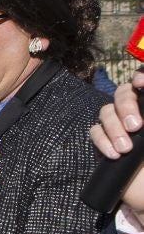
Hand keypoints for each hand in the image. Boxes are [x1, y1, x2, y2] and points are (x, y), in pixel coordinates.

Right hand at [91, 70, 143, 218]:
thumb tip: (142, 109)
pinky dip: (103, 141)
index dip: (140, 79)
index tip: (141, 82)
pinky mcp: (105, 143)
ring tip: (125, 148)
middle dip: (126, 106)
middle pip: (122, 94)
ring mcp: (119, 128)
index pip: (142, 87)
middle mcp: (137, 115)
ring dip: (114, 128)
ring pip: (106, 112)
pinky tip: (115, 154)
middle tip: (136, 126)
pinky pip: (95, 133)